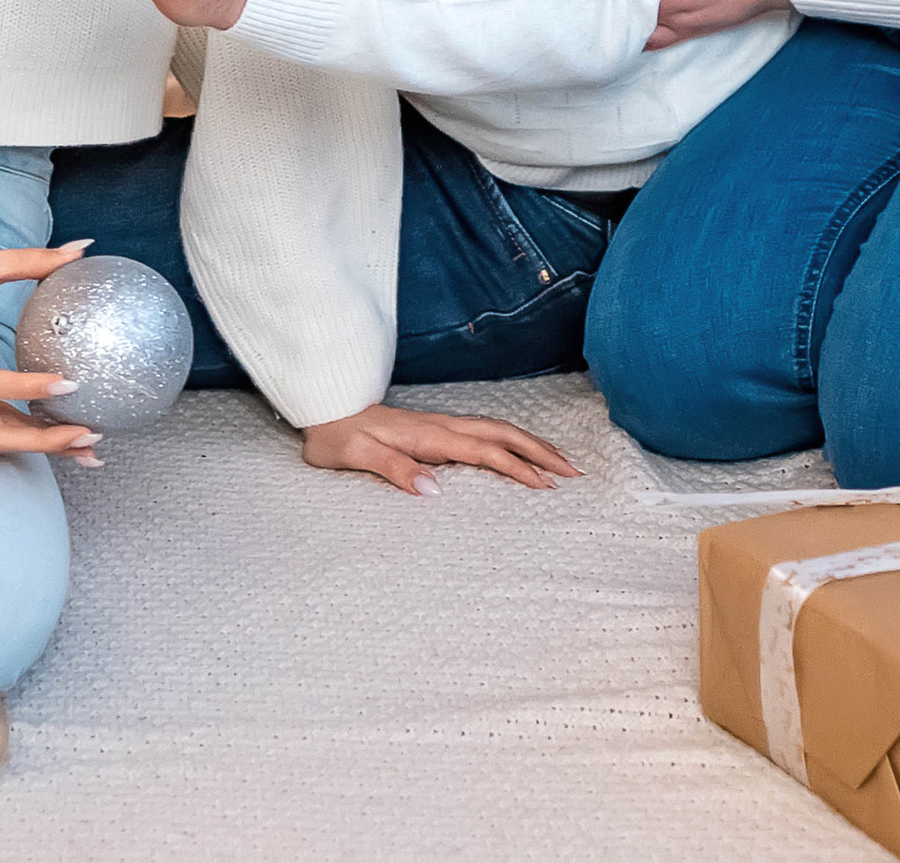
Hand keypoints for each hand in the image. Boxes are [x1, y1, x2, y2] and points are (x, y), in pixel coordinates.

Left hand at [301, 403, 581, 496]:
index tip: (547, 487)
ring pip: (498, 430)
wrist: (324, 408)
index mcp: (429, 435)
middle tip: (575, 473)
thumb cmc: (337, 437)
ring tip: (561, 463)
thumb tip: (434, 490)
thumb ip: (395, 469)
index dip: (518, 468)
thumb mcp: (357, 457)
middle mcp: (442, 426)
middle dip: (541, 452)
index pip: (485, 451)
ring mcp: (442, 425)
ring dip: (532, 444)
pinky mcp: (437, 430)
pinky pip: (485, 434)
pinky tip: (520, 453)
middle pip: (504, 434)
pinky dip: (512, 442)